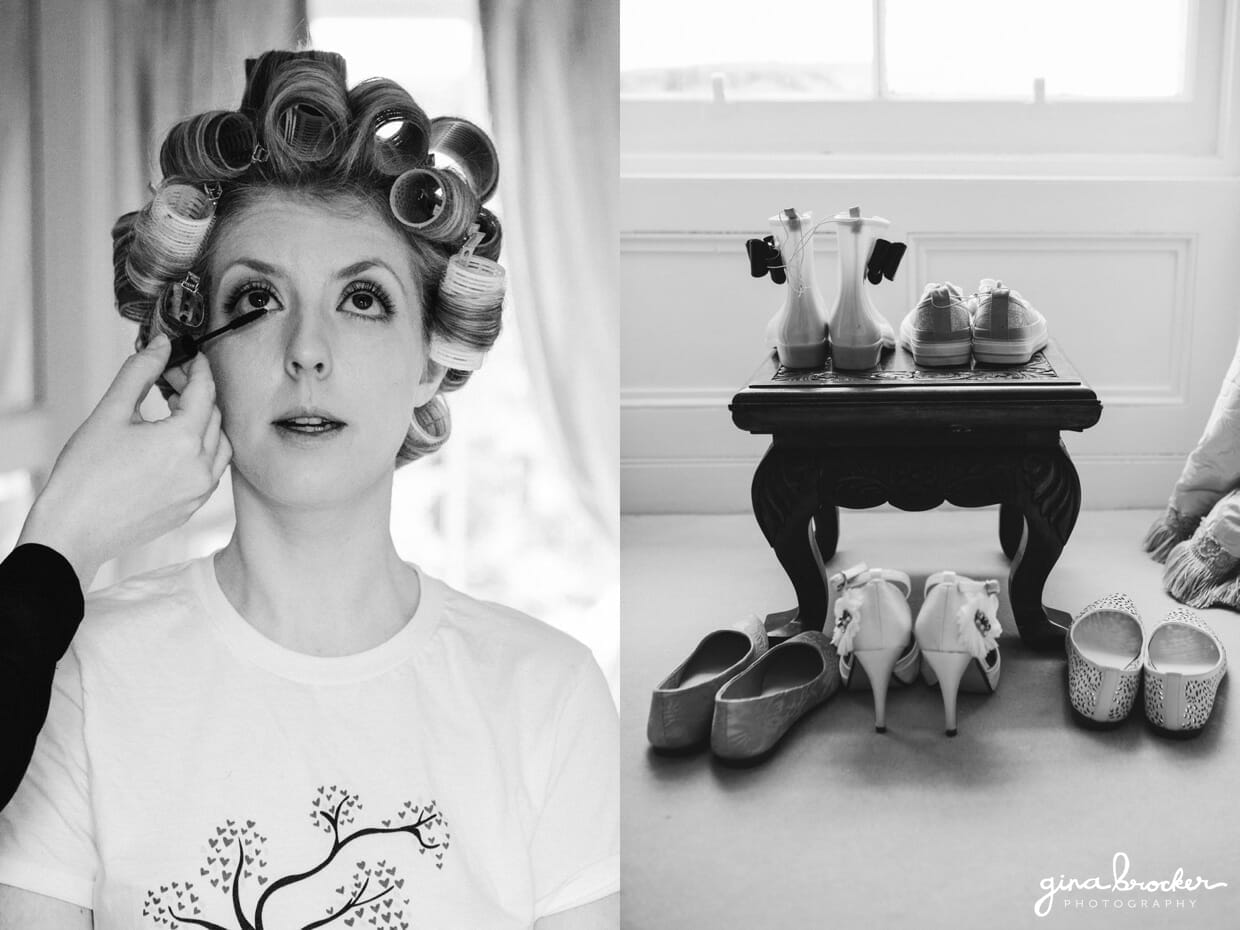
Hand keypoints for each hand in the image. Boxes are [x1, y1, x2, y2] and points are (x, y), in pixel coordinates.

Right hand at [17, 334, 231, 587]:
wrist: (75, 528)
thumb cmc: (85, 474)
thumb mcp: (111, 413)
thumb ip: (140, 373)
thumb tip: (161, 345)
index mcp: (184, 440)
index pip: (206, 391)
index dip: (199, 369)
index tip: (190, 356)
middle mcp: (201, 467)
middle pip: (215, 416)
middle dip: (198, 393)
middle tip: (171, 379)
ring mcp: (199, 490)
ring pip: (220, 444)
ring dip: (205, 422)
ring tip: (174, 409)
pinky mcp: (192, 507)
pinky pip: (212, 470)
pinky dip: (203, 449)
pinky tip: (175, 443)